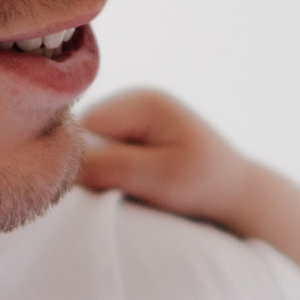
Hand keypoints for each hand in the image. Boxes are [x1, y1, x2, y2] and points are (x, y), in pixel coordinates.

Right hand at [75, 88, 260, 229]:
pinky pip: (101, 162)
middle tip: (120, 193)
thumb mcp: (161, 177)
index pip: (85, 126)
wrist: (236, 198)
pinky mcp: (130, 143)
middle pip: (83, 138)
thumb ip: (113, 167)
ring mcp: (130, 124)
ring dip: (101, 177)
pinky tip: (130, 191)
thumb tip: (63, 168)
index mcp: (143, 101)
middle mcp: (131, 105)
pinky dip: (109, 180)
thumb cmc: (206, 185)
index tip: (101, 187)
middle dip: (91, 168)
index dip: (81, 159)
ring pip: (89, 153)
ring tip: (130, 193)